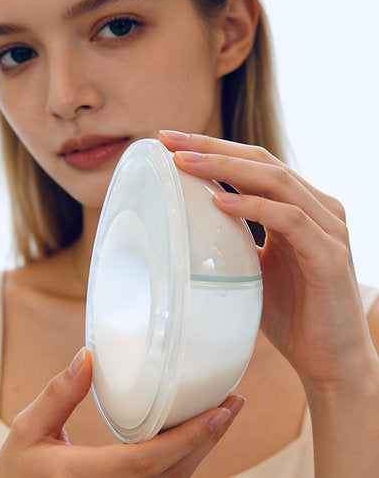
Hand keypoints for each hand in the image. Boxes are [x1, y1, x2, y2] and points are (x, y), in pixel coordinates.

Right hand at [0, 347, 243, 477]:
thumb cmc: (16, 476)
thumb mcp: (27, 432)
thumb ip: (58, 395)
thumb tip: (88, 355)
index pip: (150, 461)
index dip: (191, 437)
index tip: (221, 410)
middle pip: (175, 471)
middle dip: (209, 437)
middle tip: (234, 402)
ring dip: (203, 447)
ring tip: (222, 413)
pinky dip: (185, 457)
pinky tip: (193, 434)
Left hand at [159, 130, 377, 393]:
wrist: (327, 358)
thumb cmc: (288, 310)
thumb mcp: (252, 265)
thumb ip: (233, 239)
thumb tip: (189, 225)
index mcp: (297, 205)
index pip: (251, 163)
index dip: (212, 148)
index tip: (170, 141)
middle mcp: (316, 207)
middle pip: (260, 160)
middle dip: (211, 147)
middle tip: (169, 140)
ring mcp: (327, 227)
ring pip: (275, 181)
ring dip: (226, 169)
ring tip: (184, 163)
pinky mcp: (330, 254)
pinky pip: (290, 220)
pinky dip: (254, 208)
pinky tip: (220, 205)